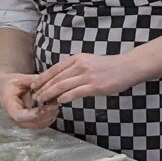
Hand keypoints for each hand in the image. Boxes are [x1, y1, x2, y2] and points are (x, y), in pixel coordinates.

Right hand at [0, 71, 57, 130]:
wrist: (6, 89)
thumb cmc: (12, 83)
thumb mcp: (20, 79)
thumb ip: (33, 81)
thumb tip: (46, 83)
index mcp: (9, 105)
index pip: (19, 115)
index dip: (32, 114)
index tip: (44, 109)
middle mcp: (12, 117)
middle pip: (30, 123)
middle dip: (45, 115)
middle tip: (56, 105)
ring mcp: (20, 122)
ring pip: (37, 126)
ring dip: (48, 117)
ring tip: (56, 105)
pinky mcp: (27, 123)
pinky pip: (39, 125)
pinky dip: (48, 119)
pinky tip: (53, 110)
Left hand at [27, 51, 142, 105]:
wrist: (128, 67)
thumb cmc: (109, 67)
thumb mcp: (89, 61)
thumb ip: (76, 68)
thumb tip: (61, 78)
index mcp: (77, 58)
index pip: (54, 69)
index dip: (42, 78)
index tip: (34, 85)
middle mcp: (80, 65)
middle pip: (56, 78)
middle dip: (43, 88)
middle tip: (35, 96)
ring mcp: (87, 75)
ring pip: (62, 86)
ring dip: (50, 94)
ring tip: (43, 101)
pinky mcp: (94, 86)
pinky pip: (75, 92)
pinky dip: (64, 97)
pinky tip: (59, 102)